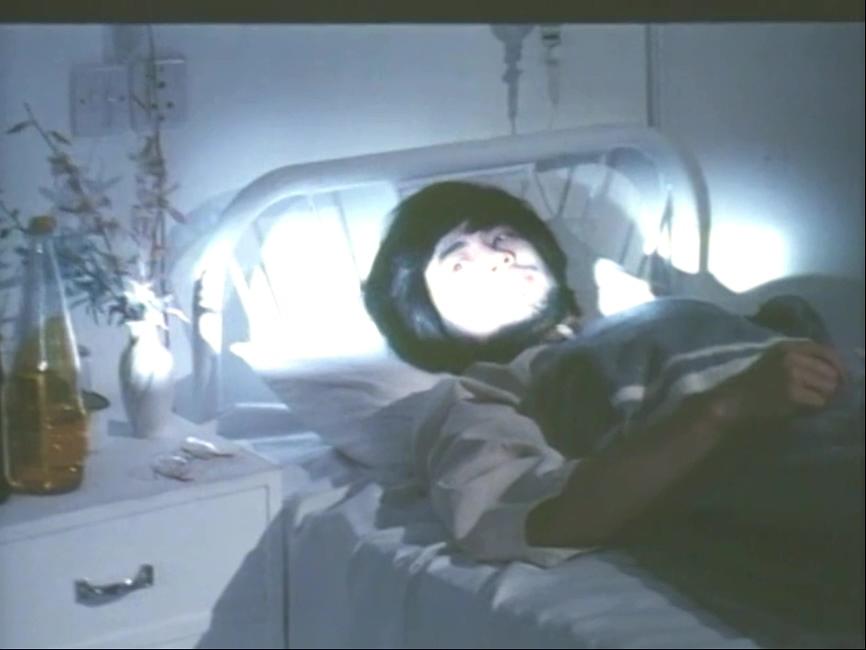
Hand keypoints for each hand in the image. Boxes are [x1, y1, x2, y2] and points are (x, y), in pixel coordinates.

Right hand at [709, 340, 844, 420]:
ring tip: (809, 401)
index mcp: (786, 346)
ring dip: (824, 397)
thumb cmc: (752, 383)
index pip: (825, 350)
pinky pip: (819, 402)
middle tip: (820, 395)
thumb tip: (834, 367)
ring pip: (829, 387)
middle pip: (830, 371)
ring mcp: (791, 374)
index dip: (838, 365)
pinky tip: (801, 408)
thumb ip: (800, 358)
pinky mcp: (792, 393)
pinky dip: (814, 407)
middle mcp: (791, 356)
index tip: (840, 377)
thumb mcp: (774, 360)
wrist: (731, 401)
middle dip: (831, 385)